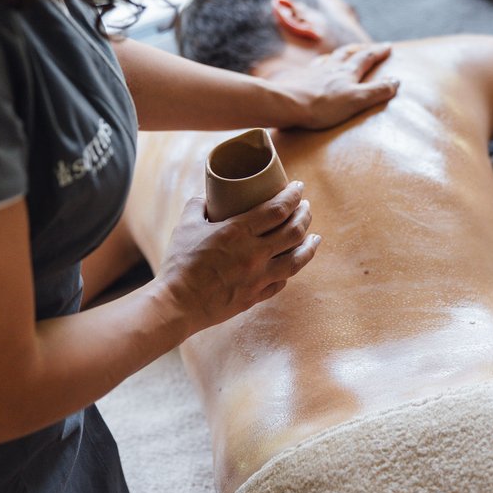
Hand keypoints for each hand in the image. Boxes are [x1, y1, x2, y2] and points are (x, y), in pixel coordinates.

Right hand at [156, 181, 319, 332]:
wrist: (177, 305)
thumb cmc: (179, 263)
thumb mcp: (185, 226)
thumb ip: (197, 206)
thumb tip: (207, 197)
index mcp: (239, 232)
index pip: (278, 209)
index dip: (293, 195)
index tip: (299, 186)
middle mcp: (255, 254)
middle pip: (294, 231)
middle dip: (305, 215)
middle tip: (306, 206)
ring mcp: (259, 277)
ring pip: (297, 259)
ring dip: (310, 245)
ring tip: (315, 237)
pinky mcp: (256, 297)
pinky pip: (282, 282)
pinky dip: (290, 270)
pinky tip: (292, 263)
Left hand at [271, 43, 398, 129]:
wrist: (286, 104)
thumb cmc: (322, 105)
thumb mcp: (357, 100)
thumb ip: (377, 91)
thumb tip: (396, 80)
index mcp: (347, 72)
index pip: (366, 58)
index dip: (378, 52)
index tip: (388, 46)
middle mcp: (332, 68)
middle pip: (348, 53)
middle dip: (362, 49)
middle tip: (370, 46)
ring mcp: (314, 72)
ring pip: (331, 57)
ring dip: (342, 53)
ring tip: (346, 52)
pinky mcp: (300, 80)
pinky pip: (314, 67)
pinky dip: (322, 63)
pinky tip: (318, 65)